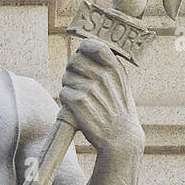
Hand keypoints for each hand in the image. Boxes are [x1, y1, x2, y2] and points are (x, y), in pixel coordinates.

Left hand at [57, 38, 143, 155]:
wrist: (121, 140)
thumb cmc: (118, 111)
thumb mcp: (121, 85)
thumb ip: (106, 67)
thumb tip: (82, 49)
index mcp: (115, 69)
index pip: (92, 45)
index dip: (82, 49)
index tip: (81, 55)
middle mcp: (104, 76)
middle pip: (74, 60)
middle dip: (71, 70)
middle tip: (77, 83)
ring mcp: (91, 88)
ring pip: (66, 77)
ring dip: (69, 87)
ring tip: (82, 100)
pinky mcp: (79, 102)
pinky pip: (63, 93)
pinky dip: (67, 102)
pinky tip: (78, 110)